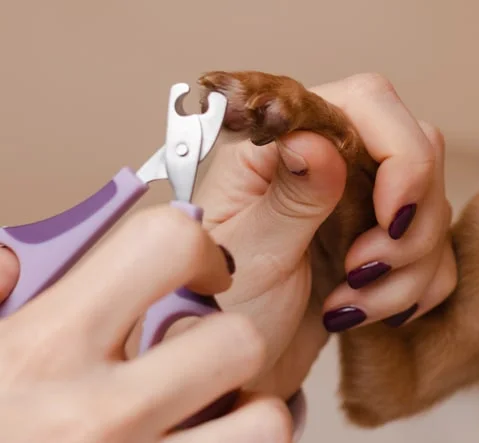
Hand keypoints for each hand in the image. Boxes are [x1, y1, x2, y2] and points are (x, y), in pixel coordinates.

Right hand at [0, 205, 291, 442]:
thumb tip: (16, 263)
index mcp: (42, 352)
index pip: (164, 245)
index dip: (192, 245)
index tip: (190, 267)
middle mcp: (100, 417)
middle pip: (239, 341)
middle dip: (225, 338)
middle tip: (194, 351)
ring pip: (263, 424)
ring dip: (243, 415)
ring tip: (202, 414)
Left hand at [195, 74, 455, 398]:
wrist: (229, 378)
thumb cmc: (215, 313)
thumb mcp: (247, 257)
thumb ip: (290, 197)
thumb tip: (318, 140)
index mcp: (283, 140)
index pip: (369, 101)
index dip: (399, 154)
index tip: (390, 218)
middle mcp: (329, 157)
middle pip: (418, 148)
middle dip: (407, 222)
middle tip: (359, 271)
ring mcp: (361, 199)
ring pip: (434, 206)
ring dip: (407, 268)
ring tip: (347, 306)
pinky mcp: (385, 241)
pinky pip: (438, 254)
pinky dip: (413, 291)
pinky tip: (361, 315)